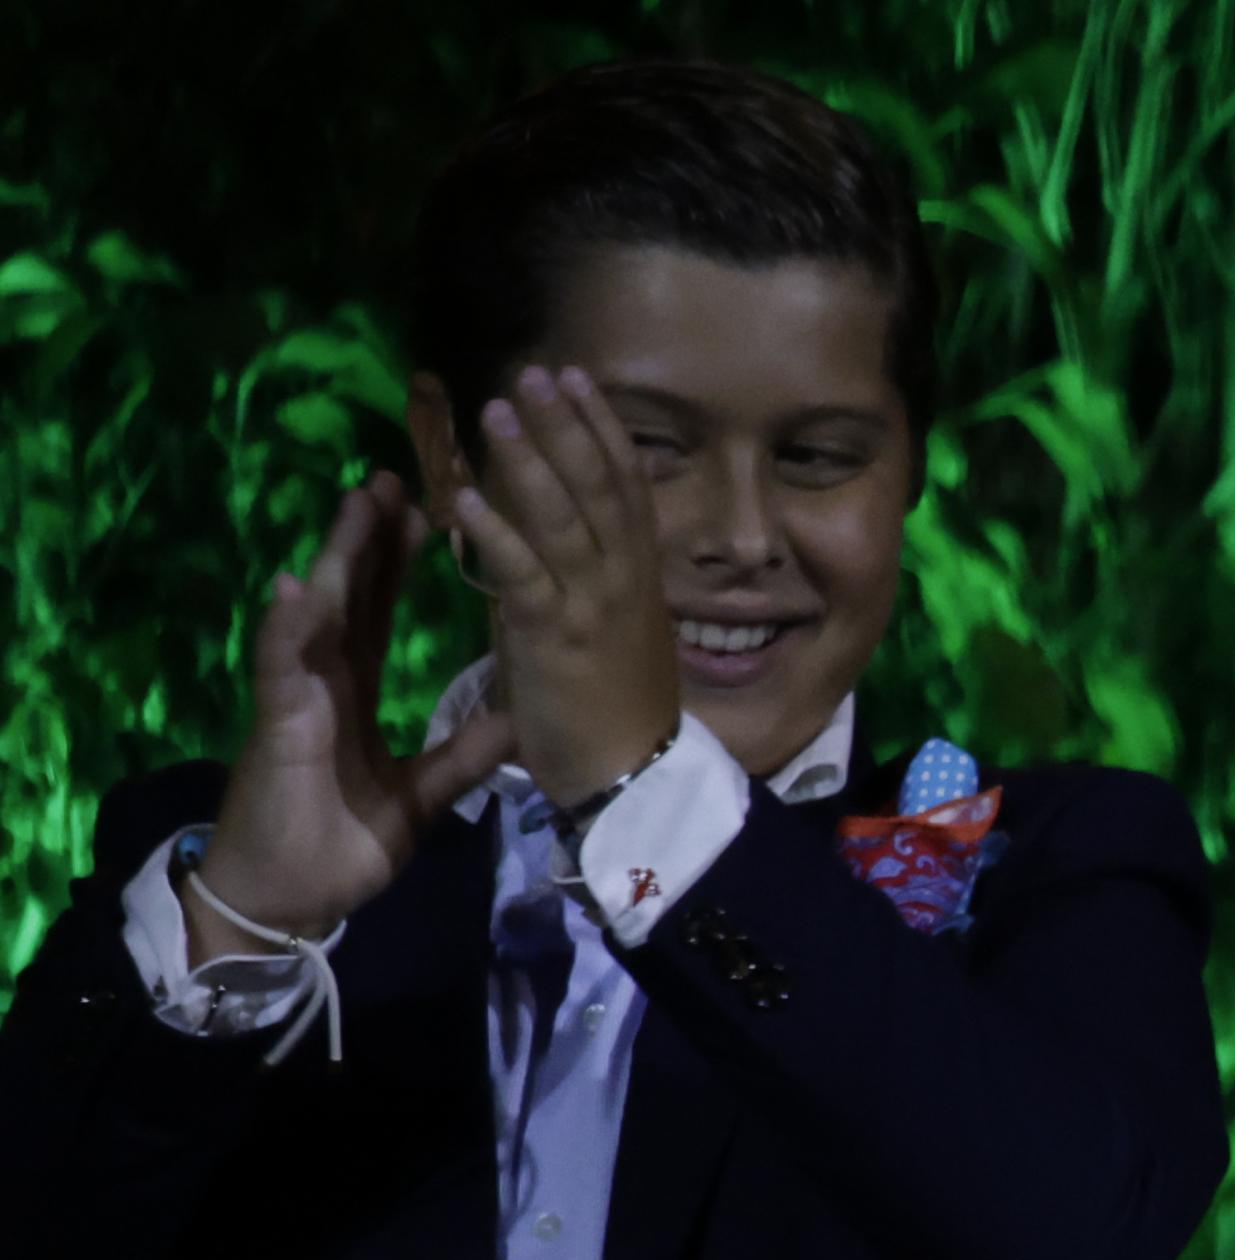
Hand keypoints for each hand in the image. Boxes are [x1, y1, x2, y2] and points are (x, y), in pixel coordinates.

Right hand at [183, 474, 516, 940]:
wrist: (288, 897)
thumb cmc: (339, 844)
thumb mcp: (421, 796)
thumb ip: (461, 756)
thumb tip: (513, 720)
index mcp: (353, 691)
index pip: (377, 612)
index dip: (397, 564)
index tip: (429, 514)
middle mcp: (323, 680)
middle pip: (350, 593)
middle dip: (371, 536)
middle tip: (399, 476)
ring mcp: (297, 695)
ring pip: (318, 609)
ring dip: (336, 554)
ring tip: (359, 499)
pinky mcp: (276, 721)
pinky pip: (279, 664)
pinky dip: (286, 624)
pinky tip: (296, 582)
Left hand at [450, 364, 686, 806]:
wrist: (632, 781)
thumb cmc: (621, 717)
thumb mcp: (622, 636)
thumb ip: (599, 586)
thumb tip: (579, 543)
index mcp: (639, 581)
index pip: (627, 489)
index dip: (602, 431)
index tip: (577, 380)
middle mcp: (622, 584)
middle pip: (598, 490)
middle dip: (567, 427)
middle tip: (533, 372)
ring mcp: (591, 609)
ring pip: (564, 522)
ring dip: (528, 463)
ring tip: (497, 412)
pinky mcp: (554, 641)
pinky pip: (522, 578)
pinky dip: (496, 536)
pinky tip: (465, 499)